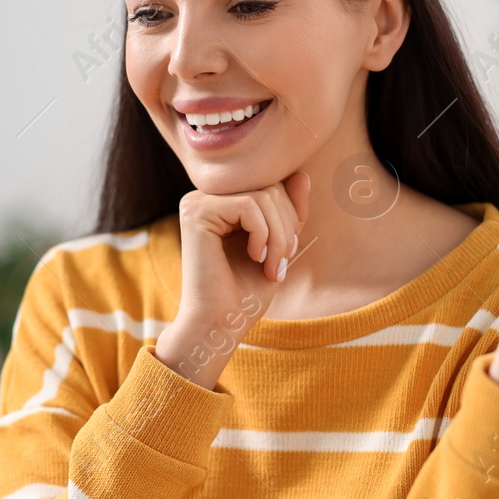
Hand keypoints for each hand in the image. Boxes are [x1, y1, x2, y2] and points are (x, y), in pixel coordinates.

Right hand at [154, 171, 310, 388]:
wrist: (219, 324)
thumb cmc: (245, 293)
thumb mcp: (278, 245)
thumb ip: (288, 211)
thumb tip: (302, 173)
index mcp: (223, 203)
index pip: (272, 186)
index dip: (291, 215)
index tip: (287, 252)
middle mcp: (206, 198)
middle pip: (269, 187)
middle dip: (287, 227)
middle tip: (281, 263)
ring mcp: (197, 202)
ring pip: (263, 195)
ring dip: (279, 235)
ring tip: (272, 266)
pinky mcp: (196, 212)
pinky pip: (248, 205)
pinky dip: (262, 234)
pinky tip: (254, 257)